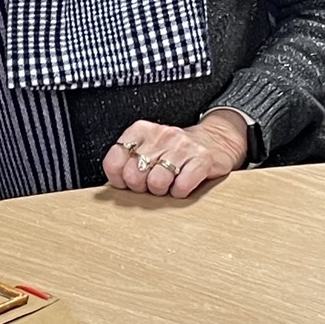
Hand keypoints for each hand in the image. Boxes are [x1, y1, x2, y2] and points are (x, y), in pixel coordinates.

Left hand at [102, 110, 248, 197]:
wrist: (214, 140)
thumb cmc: (174, 150)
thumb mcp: (147, 146)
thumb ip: (127, 161)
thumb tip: (109, 186)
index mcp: (141, 130)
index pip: (114, 160)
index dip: (118, 179)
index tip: (126, 183)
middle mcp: (160, 135)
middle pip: (134, 175)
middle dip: (141, 187)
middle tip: (150, 184)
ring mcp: (182, 146)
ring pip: (157, 182)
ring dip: (162, 191)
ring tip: (168, 183)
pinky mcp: (202, 159)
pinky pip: (181, 186)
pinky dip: (180, 192)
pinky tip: (182, 184)